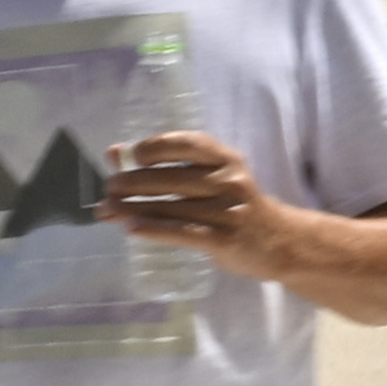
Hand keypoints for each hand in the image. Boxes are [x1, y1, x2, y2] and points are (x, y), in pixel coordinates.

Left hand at [108, 130, 288, 274]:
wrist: (280, 242)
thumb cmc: (237, 206)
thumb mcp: (214, 178)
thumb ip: (170, 166)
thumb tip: (114, 154)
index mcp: (226, 160)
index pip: (186, 144)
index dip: (153, 148)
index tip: (128, 156)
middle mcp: (229, 181)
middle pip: (171, 179)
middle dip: (132, 183)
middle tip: (109, 189)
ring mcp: (228, 211)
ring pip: (171, 207)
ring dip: (132, 209)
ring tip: (106, 210)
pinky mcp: (224, 239)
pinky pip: (182, 232)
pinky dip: (154, 230)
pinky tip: (131, 228)